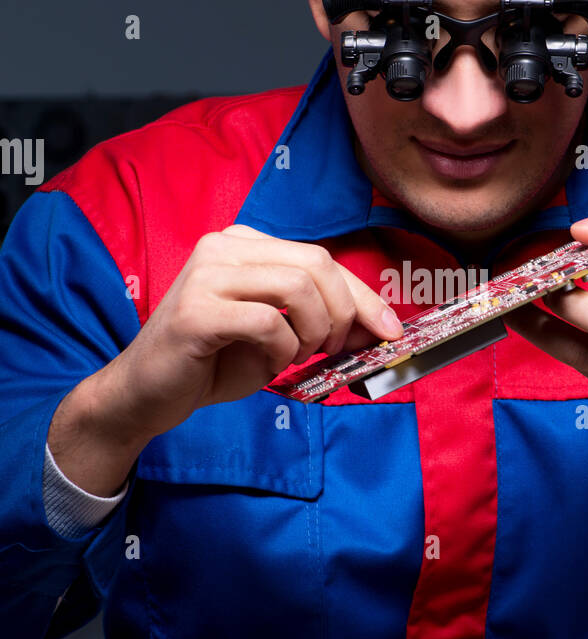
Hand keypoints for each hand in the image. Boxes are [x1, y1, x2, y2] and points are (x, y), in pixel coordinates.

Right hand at [87, 225, 403, 445]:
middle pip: (317, 264)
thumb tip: (380, 327)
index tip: (390, 329)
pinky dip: (283, 351)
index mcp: (245, 244)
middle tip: (337, 351)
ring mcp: (207, 274)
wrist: (145, 394)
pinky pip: (268, 322)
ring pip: (297, 287)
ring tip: (298, 358)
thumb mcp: (277, 337)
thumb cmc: (213, 363)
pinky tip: (269, 364)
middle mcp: (224, 246)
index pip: (322, 258)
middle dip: (344, 314)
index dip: (364, 295)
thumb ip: (320, 322)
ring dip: (314, 332)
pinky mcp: (196, 310)